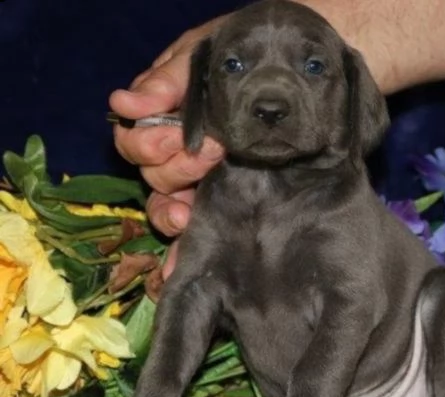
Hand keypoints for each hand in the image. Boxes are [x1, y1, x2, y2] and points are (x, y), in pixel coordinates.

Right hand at [110, 18, 227, 277]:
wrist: (283, 72)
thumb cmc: (237, 60)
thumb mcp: (201, 59)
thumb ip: (168, 81)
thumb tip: (123, 102)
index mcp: (162, 119)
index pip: (132, 142)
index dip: (148, 143)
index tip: (179, 133)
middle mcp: (173, 152)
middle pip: (151, 175)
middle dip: (177, 165)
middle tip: (214, 150)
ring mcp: (193, 179)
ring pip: (164, 203)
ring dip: (175, 205)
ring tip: (194, 200)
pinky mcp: (215, 200)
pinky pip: (189, 225)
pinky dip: (180, 242)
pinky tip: (181, 249)